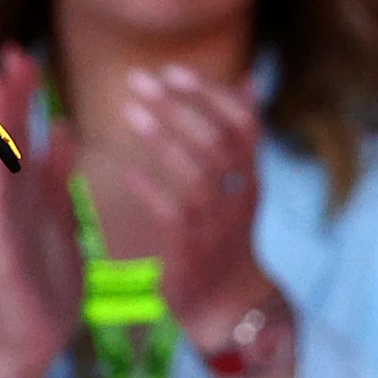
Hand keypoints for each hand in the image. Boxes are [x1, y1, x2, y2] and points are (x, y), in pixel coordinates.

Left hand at [91, 65, 275, 348]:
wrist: (230, 307)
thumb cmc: (227, 235)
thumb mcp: (242, 184)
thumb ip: (241, 136)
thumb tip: (249, 80)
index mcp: (250, 179)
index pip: (242, 127)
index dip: (210, 96)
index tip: (173, 71)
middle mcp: (238, 199)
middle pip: (218, 143)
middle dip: (179, 107)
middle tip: (140, 79)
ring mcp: (217, 227)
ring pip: (198, 176)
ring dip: (164, 140)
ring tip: (131, 112)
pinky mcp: (192, 253)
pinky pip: (174, 216)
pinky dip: (152, 189)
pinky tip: (128, 168)